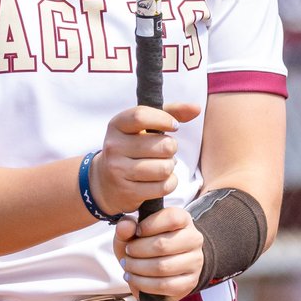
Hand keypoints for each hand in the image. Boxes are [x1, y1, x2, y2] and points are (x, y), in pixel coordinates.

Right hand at [89, 102, 200, 216]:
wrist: (104, 182)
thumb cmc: (132, 148)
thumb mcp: (143, 127)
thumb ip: (170, 113)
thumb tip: (196, 109)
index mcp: (116, 125)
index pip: (141, 116)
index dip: (164, 119)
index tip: (173, 126)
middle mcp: (114, 146)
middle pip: (162, 145)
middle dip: (172, 148)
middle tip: (165, 151)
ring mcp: (118, 170)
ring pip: (164, 168)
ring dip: (170, 167)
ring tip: (162, 165)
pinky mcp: (127, 192)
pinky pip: (163, 187)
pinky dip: (170, 183)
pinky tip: (161, 180)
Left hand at [112, 207, 204, 300]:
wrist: (162, 265)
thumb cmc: (148, 243)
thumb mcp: (134, 231)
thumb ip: (127, 226)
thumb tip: (125, 226)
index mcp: (183, 219)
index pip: (172, 218)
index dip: (149, 225)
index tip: (136, 232)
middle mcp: (194, 239)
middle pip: (163, 245)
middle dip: (137, 251)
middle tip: (127, 253)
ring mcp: (195, 262)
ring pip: (162, 267)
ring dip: (138, 268)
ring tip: (128, 266)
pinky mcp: (190, 282)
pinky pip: (164, 285)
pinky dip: (143, 284)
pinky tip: (134, 279)